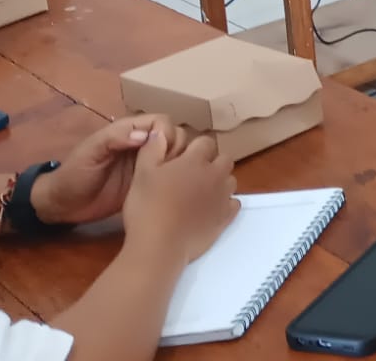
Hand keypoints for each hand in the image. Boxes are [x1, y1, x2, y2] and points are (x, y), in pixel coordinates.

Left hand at [30, 115, 191, 225]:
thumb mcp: (90, 152)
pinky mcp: (148, 183)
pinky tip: (170, 186)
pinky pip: (169, 174)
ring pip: (177, 154)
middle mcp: (143, 145)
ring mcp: (147, 164)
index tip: (161, 149)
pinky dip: (176, 176)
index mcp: (130, 131)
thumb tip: (145, 136)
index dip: (167, 132)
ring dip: (179, 161)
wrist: (64, 206)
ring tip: (169, 177)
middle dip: (177, 147)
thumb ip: (115, 138)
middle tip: (166, 166)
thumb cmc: (74, 174)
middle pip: (175, 135)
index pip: (162, 121)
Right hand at [122, 132, 238, 263]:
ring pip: (230, 180)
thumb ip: (152, 149)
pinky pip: (233, 203)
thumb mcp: (141, 173)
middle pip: (223, 159)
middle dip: (211, 163)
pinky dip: (225, 203)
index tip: (181, 159)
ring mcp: (223, 196)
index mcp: (195, 161)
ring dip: (219, 182)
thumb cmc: (147, 207)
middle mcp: (215, 174)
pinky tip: (209, 209)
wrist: (159, 245)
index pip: (205, 142)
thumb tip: (159, 130)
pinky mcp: (225, 217)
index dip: (194, 148)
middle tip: (190, 175)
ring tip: (199, 193)